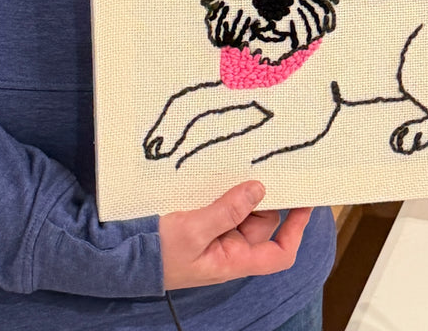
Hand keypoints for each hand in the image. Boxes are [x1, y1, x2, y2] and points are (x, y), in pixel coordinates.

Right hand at [160, 181, 311, 289]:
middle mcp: (229, 249)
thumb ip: (227, 210)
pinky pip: (222, 203)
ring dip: (241, 189)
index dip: (296, 230)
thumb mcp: (193, 230)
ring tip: (236, 167)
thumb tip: (258, 190)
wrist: (122, 256)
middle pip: (262, 222)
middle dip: (263, 196)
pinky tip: (219, 173)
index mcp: (233, 260)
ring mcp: (215, 235)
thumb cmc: (157, 253)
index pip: (278, 253)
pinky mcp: (201, 222)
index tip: (305, 203)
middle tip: (263, 166)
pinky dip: (225, 189)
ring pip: (242, 208)